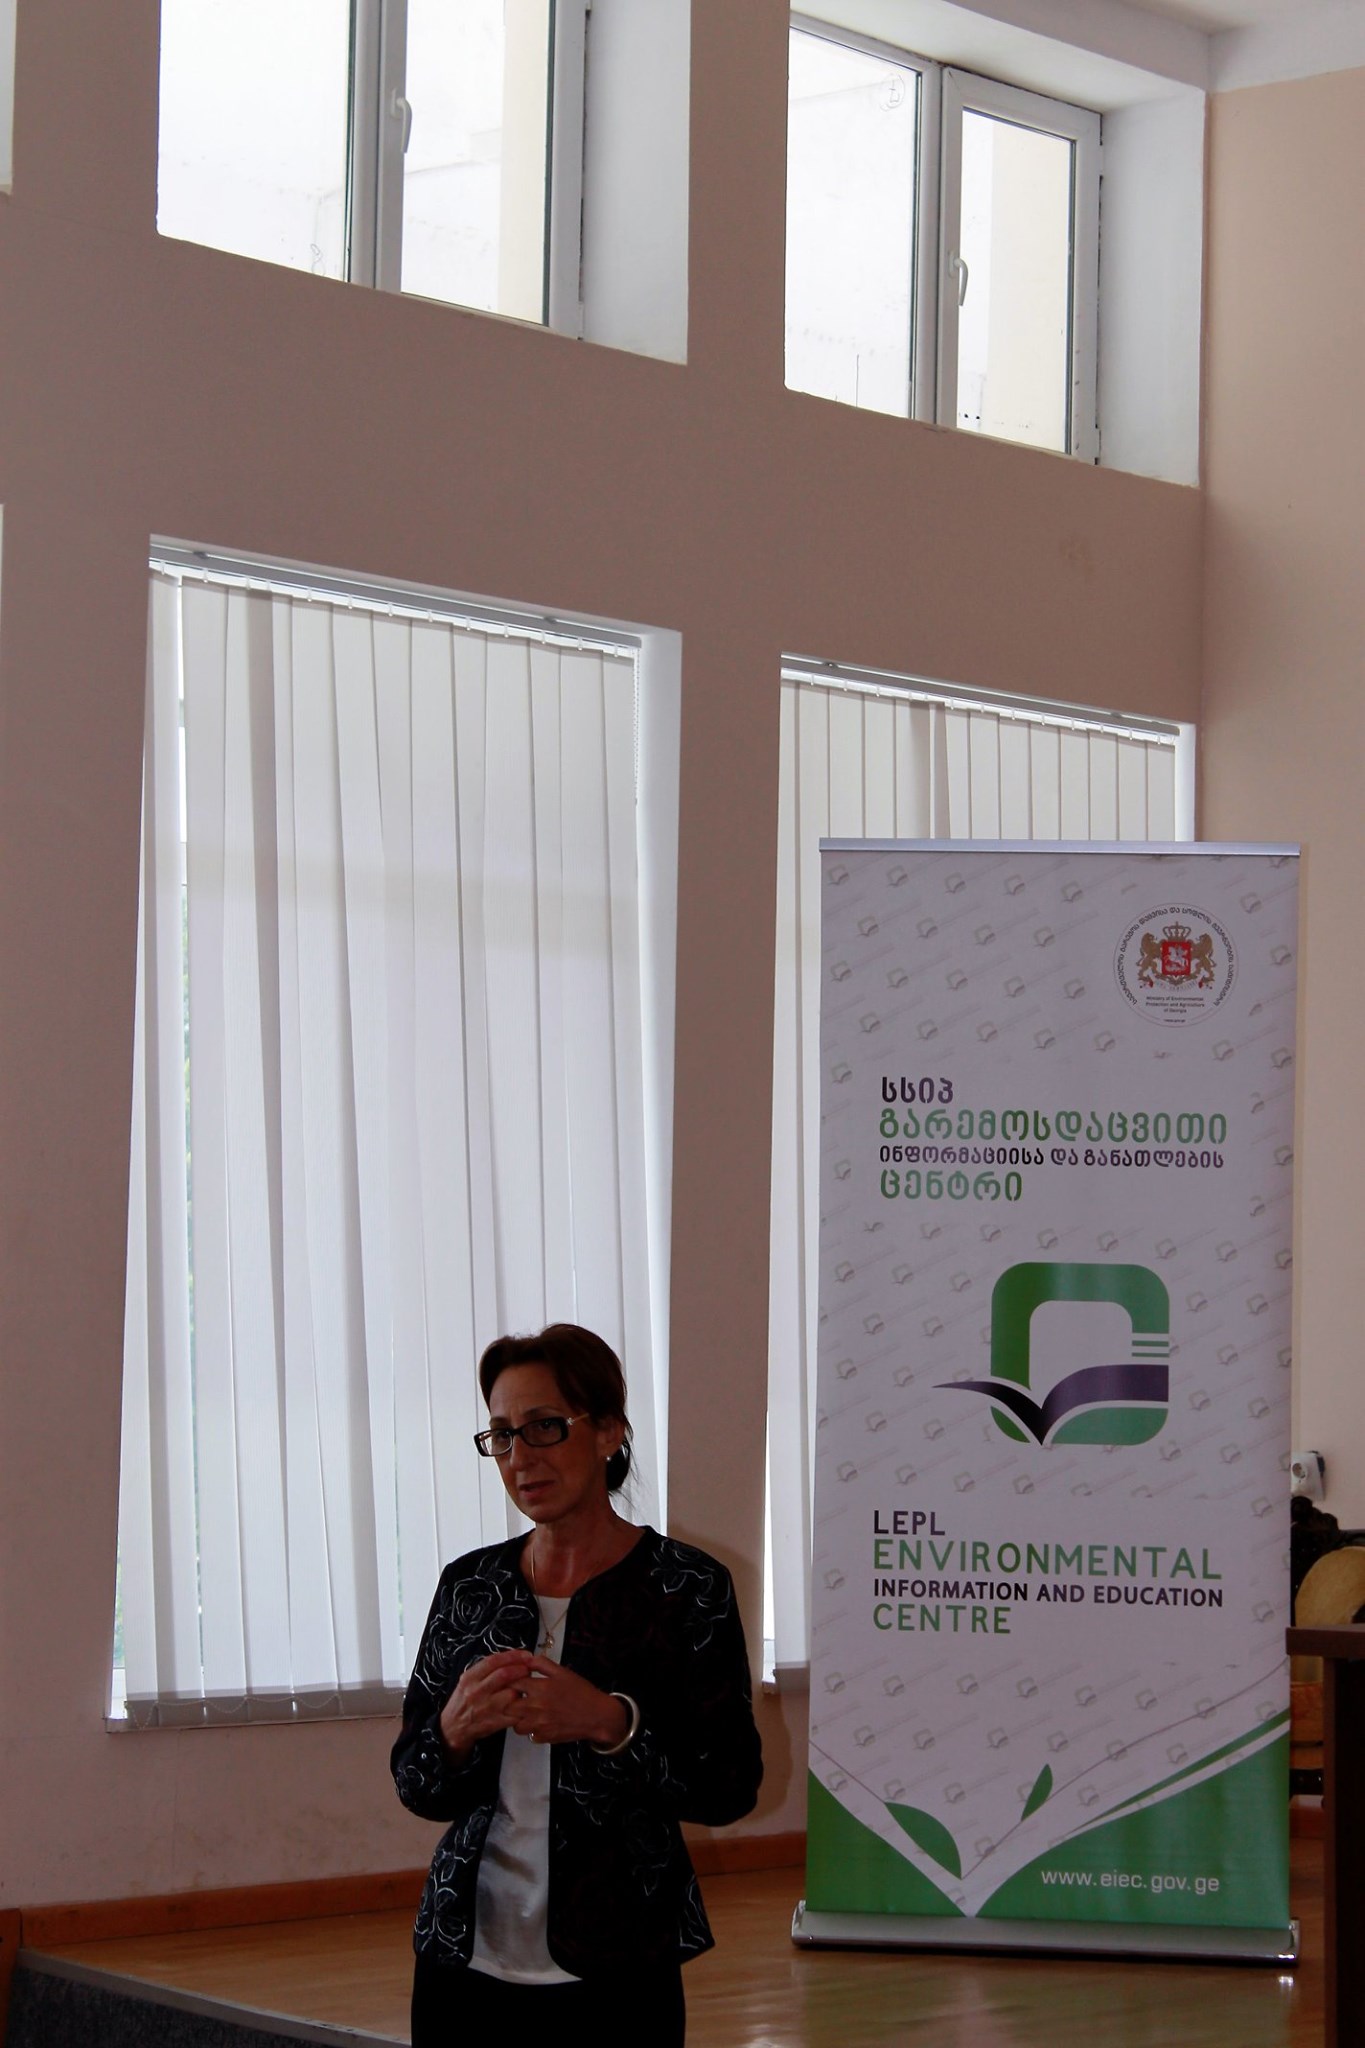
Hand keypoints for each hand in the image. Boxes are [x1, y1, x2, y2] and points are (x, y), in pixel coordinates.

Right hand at [439, 1649, 535, 1760]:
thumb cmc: (464, 1702)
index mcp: (470, 1678)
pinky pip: (514, 1714)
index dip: (513, 1656)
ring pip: (512, 1694)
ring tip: (525, 1689)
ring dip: (522, 1690)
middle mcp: (476, 1692)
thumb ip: (486, 1670)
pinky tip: (524, 1705)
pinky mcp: (493, 1723)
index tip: (526, 1655)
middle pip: (504, 1675)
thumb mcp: (468, 1681)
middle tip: (529, 1669)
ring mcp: (485, 1708)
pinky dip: (522, 1708)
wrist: (452, 1728)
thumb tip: (512, 1657)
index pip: (493, 1661)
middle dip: (521, 1669)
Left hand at [507, 1657, 630, 1748]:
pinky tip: (540, 1723)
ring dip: (519, 1719)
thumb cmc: (581, 1691)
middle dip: (510, 1702)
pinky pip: (529, 1736)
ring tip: (528, 1713)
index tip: (513, 1682)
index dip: (509, 1682)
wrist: (597, 1715)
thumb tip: (526, 1659)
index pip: (511, 1683)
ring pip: (515, 1725)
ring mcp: (539, 1724)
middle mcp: (535, 1707)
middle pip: (507, 1707)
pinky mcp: (544, 1738)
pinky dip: (532, 1730)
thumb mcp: (562, 1672)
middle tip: (518, 1699)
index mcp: (539, 1688)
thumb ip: (542, 1663)